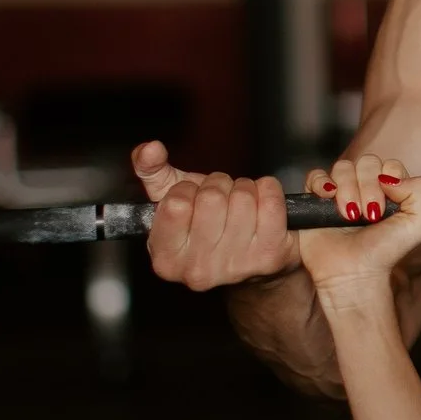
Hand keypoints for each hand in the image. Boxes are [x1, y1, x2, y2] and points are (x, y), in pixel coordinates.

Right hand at [134, 140, 300, 291]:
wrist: (254, 257)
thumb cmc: (208, 226)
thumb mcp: (172, 200)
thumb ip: (151, 171)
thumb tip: (150, 149)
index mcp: (167, 259)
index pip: (176, 203)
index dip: (187, 189)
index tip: (193, 197)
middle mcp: (199, 270)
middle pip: (212, 198)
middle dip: (219, 185)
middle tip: (222, 198)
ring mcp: (236, 267)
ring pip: (243, 197)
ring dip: (244, 189)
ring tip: (241, 204)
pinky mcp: (271, 257)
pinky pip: (271, 202)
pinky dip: (269, 190)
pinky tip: (264, 204)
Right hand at [297, 154, 420, 300]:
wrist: (354, 272)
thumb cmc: (385, 252)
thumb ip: (420, 192)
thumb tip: (391, 176)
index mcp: (391, 189)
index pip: (390, 165)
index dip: (389, 181)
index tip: (386, 208)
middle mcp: (366, 186)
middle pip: (367, 162)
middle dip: (369, 188)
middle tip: (369, 216)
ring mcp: (341, 191)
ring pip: (343, 167)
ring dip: (347, 191)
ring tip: (349, 217)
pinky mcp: (317, 198)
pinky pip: (316, 175)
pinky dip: (322, 184)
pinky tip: (328, 200)